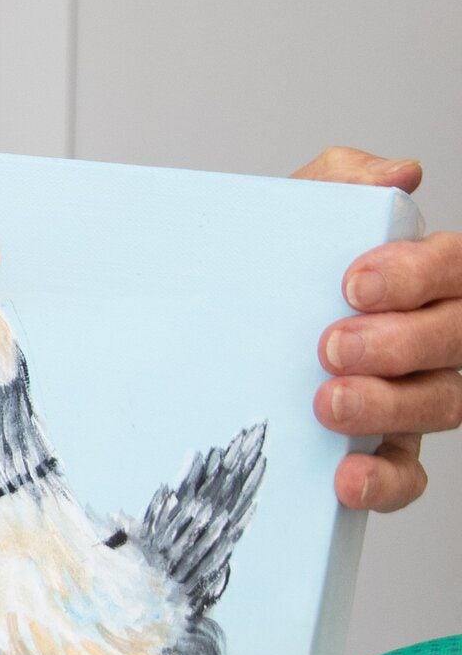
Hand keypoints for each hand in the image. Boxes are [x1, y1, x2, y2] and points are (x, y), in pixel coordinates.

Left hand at [297, 147, 459, 510]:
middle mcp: (435, 336)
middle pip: (456, 339)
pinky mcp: (388, 448)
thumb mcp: (297, 214)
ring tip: (329, 403)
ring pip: (442, 403)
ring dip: (389, 406)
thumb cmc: (276, 271)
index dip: (418, 274)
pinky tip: (347, 478)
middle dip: (400, 343)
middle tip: (332, 346)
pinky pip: (408, 475)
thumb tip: (396, 172)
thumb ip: (341, 183)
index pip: (455, 267)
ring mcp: (418, 393)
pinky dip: (385, 481)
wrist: (217, 327)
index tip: (355, 283)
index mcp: (424, 276)